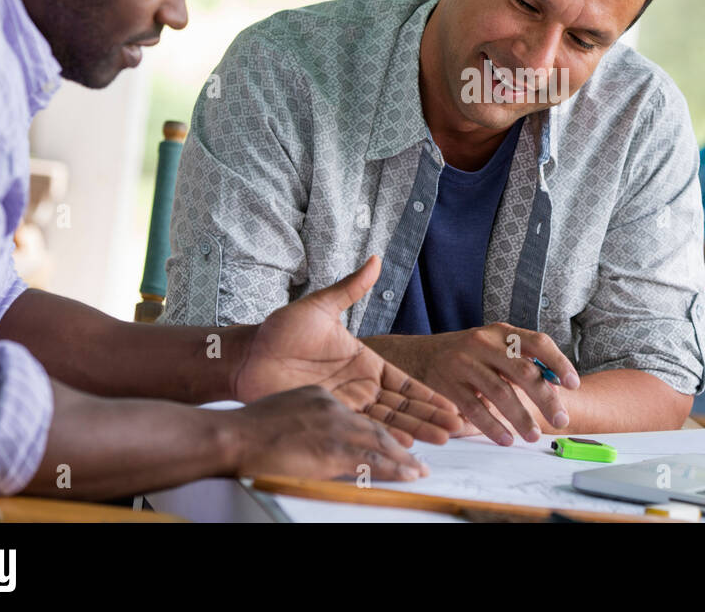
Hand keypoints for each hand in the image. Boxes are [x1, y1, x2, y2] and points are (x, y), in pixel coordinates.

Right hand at [232, 385, 426, 481]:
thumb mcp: (286, 408)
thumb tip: (316, 436)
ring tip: (422, 469)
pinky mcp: (331, 448)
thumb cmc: (249, 428)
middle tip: (427, 448)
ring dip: (405, 457)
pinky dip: (393, 467)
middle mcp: (333, 406)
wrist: (231, 436)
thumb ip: (307, 418)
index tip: (401, 436)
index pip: (361, 411)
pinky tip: (409, 473)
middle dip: (407, 436)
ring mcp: (333, 427)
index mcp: (321, 396)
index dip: (384, 424)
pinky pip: (370, 460)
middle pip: (378, 423)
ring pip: (380, 441)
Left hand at [233, 256, 462, 445]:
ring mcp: (345, 403)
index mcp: (364, 361)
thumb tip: (375, 260)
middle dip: (431, 416)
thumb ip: (350, 288)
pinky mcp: (327, 416)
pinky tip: (400, 444)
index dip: (428, 394)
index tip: (452, 404)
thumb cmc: (280, 331)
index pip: (405, 381)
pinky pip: (359, 428)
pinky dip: (381, 436)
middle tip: (457, 427)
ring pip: (387, 420)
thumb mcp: (320, 306)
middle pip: (403, 405)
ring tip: (440, 440)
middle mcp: (360, 385)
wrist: (248, 357)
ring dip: (414, 429)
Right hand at [400, 323, 580, 445]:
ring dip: (521, 417)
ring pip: (500, 392)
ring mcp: (464, 363)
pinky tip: (506, 439)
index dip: (558, 363)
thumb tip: (554, 388)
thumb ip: (520, 362)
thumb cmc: (466, 355)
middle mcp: (483, 343)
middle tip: (561, 419)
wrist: (417, 356)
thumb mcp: (493, 347)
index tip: (573, 384)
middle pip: (522, 371)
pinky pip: (475, 409)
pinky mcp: (448, 384)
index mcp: (501, 332)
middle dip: (545, 398)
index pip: (538, 342)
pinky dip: (493, 426)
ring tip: (534, 435)